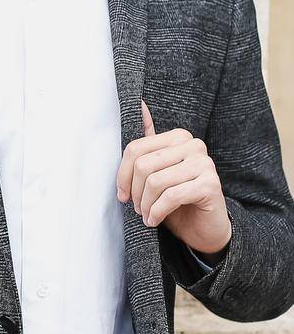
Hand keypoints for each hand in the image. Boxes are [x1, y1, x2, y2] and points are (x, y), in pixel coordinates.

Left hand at [116, 101, 231, 256]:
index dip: (122, 175)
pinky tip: (155, 220)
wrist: (204, 229)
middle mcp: (194, 145)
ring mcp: (204, 163)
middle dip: (135, 192)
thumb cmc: (177, 201)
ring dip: (145, 205)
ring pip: (155, 181)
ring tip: (147, 215)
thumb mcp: (156, 173)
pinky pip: (170, 196)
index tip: (123, 195)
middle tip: (138, 209)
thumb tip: (139, 104)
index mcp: (178, 137)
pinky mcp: (210, 184)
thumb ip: (148, 145)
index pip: (135, 148)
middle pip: (143, 165)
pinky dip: (157, 212)